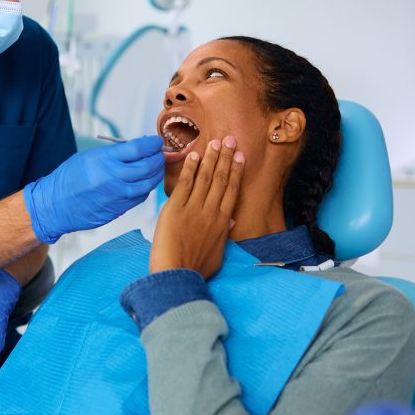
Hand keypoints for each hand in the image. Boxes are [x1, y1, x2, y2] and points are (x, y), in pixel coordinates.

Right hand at [23, 136, 165, 243]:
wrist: (55, 205)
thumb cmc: (70, 178)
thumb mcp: (90, 157)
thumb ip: (115, 153)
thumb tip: (140, 148)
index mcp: (104, 160)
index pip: (138, 149)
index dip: (152, 144)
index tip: (156, 142)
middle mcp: (112, 177)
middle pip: (147, 166)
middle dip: (158, 158)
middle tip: (159, 154)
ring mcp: (116, 196)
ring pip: (148, 184)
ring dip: (155, 174)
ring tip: (154, 168)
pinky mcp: (118, 209)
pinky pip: (139, 197)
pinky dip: (145, 188)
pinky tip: (142, 183)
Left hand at [149, 136, 244, 277]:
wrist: (177, 275)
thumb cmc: (196, 269)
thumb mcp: (217, 253)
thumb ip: (224, 234)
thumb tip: (231, 221)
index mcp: (223, 222)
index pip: (232, 190)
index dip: (236, 171)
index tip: (239, 157)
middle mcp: (211, 211)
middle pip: (221, 179)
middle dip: (225, 157)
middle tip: (229, 140)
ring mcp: (194, 208)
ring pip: (205, 177)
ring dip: (210, 158)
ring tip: (214, 143)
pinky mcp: (175, 208)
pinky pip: (184, 183)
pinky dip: (189, 168)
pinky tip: (193, 155)